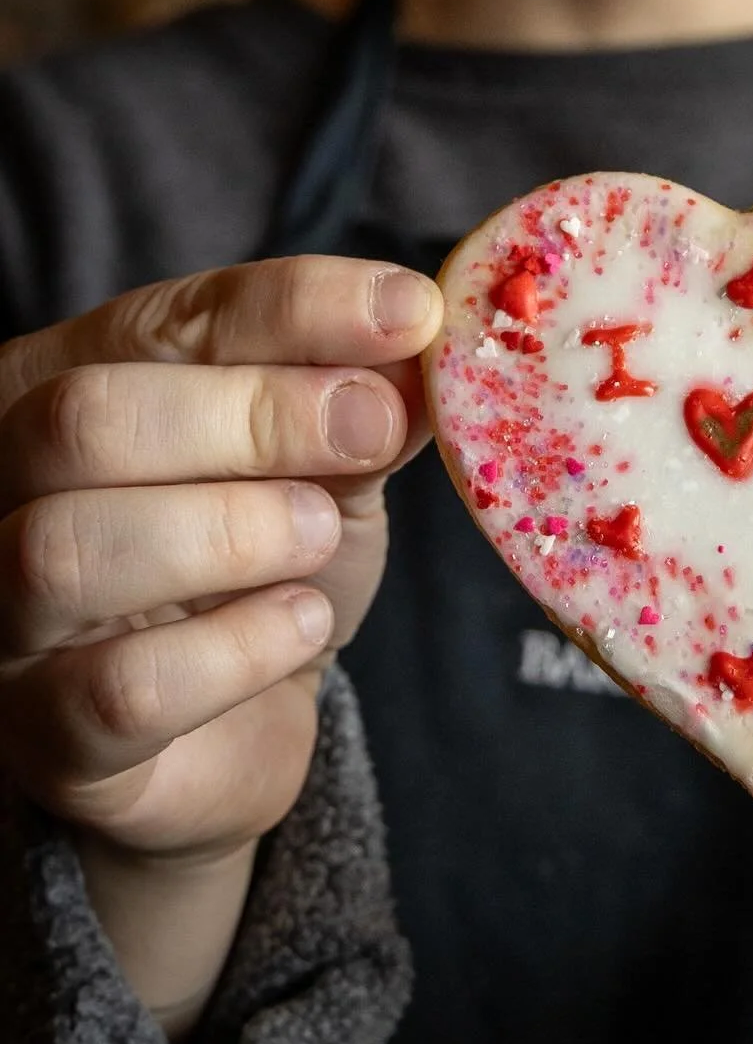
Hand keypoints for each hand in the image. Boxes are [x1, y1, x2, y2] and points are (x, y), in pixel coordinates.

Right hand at [0, 256, 439, 865]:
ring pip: (71, 549)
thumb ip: (361, 394)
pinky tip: (302, 625)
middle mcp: (9, 483)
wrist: (245, 717)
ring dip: (233, 533)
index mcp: (71, 378)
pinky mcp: (45, 735)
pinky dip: (237, 649)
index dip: (298, 308)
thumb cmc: (270, 555)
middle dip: (253, 416)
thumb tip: (421, 333)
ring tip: (321, 536)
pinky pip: (119, 690)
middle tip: (372, 430)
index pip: (169, 318)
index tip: (413, 315)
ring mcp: (7, 615)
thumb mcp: (327, 456)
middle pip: (82, 419)